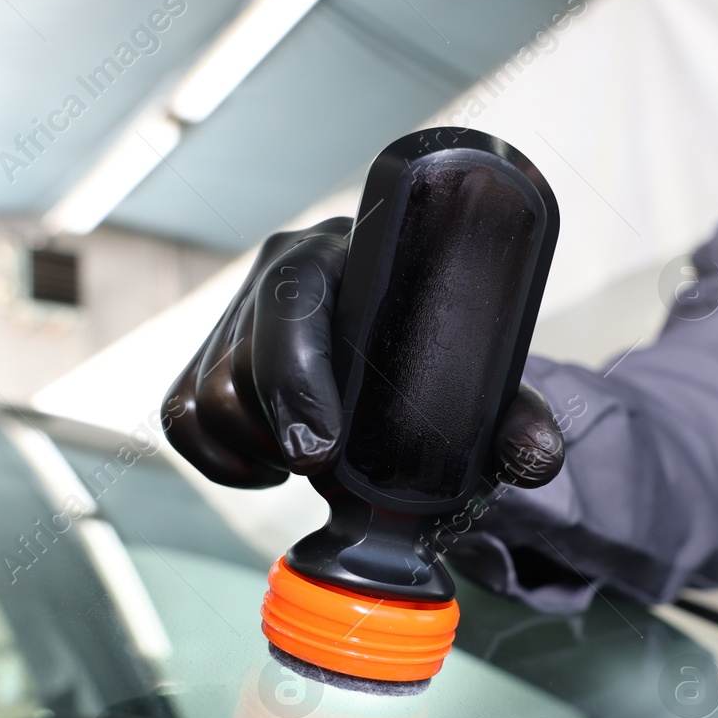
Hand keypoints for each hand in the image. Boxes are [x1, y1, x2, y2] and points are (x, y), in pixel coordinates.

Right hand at [163, 217, 564, 490]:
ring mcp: (234, 312)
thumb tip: (537, 461)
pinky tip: (269, 464)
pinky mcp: (202, 354)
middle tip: (330, 466)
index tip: (319, 449)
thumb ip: (513, 418)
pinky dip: (219, 460)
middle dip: (281, 431)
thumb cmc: (439, 350)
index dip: (295, 378)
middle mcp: (279, 269)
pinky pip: (179, 418)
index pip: (292, 303)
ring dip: (256, 448)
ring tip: (313, 457)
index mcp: (346, 252)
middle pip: (239, 364)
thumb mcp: (481, 381)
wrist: (403, 344)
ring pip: (205, 397)